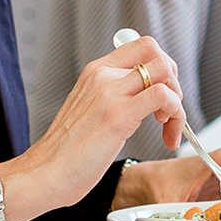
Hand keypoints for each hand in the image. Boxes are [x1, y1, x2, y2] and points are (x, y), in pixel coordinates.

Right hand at [0, 35, 182, 220]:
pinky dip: (176, 114)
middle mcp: (103, 75)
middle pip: (157, 53)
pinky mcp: (118, 115)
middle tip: (168, 111)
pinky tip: (167, 136)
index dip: (162, 66)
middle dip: (174, 81)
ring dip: (178, 101)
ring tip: (168, 128)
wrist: (42, 174)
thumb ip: (113, 97)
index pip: (142, 46)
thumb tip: (145, 97)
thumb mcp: (90, 110)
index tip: (163, 93)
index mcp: (96, 72)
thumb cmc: (66, 153)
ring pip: (165, 71)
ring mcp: (110, 92)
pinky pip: (163, 96)